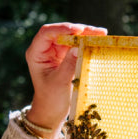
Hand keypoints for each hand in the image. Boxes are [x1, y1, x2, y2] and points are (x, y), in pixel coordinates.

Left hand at [25, 22, 105, 136]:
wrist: (52, 110)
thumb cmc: (51, 98)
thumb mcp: (60, 82)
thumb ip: (68, 64)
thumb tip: (78, 47)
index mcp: (36, 53)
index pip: (46, 33)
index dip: (62, 28)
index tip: (78, 30)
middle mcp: (45, 49)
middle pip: (61, 32)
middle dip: (79, 30)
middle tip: (97, 32)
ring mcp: (55, 51)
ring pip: (71, 36)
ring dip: (86, 34)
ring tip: (102, 34)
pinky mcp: (65, 55)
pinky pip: (77, 44)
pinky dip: (87, 42)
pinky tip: (99, 40)